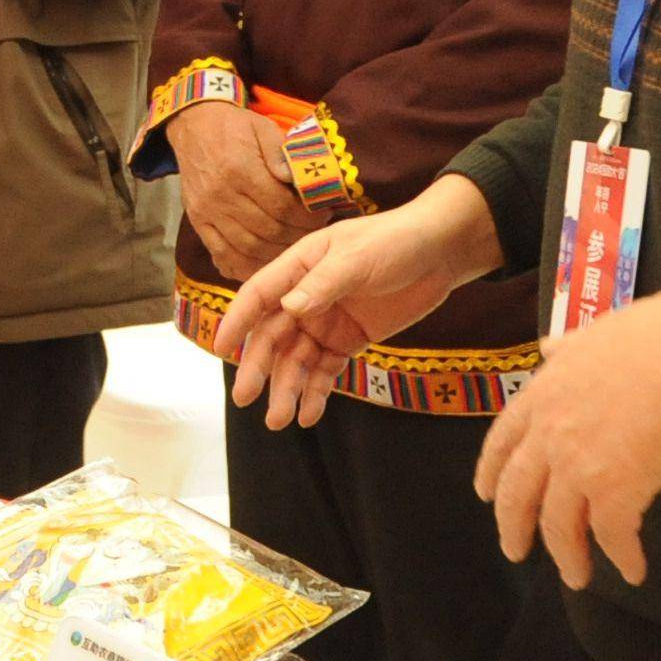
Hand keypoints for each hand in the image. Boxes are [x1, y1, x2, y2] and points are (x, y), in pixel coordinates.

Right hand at [164, 101, 321, 281]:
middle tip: (314, 233)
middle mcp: (221, 195)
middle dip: (297, 236)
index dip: (307, 217)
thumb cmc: (234, 127)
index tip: (323, 216)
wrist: (193, 127)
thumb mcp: (263, 128)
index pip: (281, 206)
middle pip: (267, 230)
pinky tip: (264, 264)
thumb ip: (281, 154)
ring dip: (276, 254)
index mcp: (240, 169)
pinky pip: (222, 254)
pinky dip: (245, 265)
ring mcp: (206, 212)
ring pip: (247, 247)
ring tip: (295, 247)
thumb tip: (297, 181)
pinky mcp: (197, 222)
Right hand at [213, 175, 500, 430]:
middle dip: (258, 368)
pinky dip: (316, 393)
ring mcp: (326, 321)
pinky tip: (309, 415)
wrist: (440, 253)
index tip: (220, 349)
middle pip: (272, 336)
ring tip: (280, 420)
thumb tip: (288, 308)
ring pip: (296, 360)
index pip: (258, 296)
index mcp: (298, 267)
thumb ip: (323, 284)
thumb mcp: (357, 258)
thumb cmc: (394, 241)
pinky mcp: (348, 340)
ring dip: (286, 388)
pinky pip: (325, 370)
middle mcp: (304, 297)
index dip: (237, 321)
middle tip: (245, 398)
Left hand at [475, 284, 660, 589]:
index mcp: (541, 396)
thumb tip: (548, 348)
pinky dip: (621, 558)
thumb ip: (565, 349)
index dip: (490, 472)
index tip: (485, 496)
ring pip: (559, 525)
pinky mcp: (616, 490)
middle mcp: (549, 435)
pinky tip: (632, 571)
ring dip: (567, 557)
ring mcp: (578, 465)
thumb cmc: (652, 336)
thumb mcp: (593, 332)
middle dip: (513, 527)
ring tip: (576, 577)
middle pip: (518, 493)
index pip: (501, 442)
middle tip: (515, 551)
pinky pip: (611, 536)